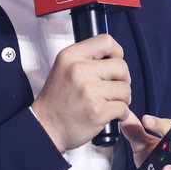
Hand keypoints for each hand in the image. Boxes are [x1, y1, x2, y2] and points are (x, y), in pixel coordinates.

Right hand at [30, 34, 132, 151]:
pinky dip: (120, 114)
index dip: (116, 53)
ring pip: (125, 88)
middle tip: (113, 88)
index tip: (114, 63)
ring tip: (109, 102)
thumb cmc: (56, 101)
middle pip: (121, 66)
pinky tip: (109, 114)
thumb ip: (86, 58)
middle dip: (122, 79)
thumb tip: (116, 56)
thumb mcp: (63, 68)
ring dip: (122, 98)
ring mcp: (89, 91)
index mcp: (70, 56)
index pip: (106, 41)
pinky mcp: (97, 111)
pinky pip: (123, 108)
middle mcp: (79, 71)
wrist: (45, 128)